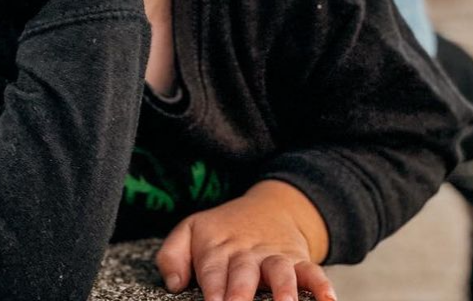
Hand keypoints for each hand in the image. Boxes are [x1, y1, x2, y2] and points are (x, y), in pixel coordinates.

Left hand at [154, 181, 335, 300]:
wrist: (267, 209)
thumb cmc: (221, 231)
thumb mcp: (190, 231)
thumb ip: (172, 255)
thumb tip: (173, 284)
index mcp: (216, 249)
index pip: (212, 272)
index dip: (212, 290)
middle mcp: (246, 254)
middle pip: (243, 273)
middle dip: (241, 293)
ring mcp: (274, 257)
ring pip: (280, 272)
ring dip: (283, 290)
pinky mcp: (298, 261)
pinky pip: (313, 271)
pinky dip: (321, 285)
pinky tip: (329, 300)